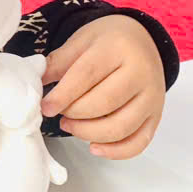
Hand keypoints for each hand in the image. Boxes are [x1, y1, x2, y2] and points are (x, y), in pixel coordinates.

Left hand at [41, 15, 165, 158]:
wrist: (142, 40)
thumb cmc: (107, 41)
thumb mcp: (80, 41)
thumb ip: (58, 63)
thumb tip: (35, 86)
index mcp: (118, 48)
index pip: (87, 75)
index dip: (63, 95)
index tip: (45, 107)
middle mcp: (141, 72)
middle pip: (104, 103)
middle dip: (74, 114)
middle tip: (58, 114)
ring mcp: (153, 97)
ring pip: (121, 127)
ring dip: (89, 133)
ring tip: (70, 125)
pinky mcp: (157, 116)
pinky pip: (139, 142)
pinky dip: (115, 151)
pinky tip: (93, 147)